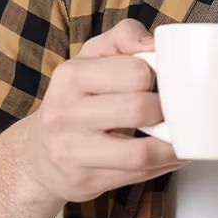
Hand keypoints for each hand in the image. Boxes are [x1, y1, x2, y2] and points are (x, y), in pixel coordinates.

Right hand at [7, 18, 186, 204]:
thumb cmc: (74, 102)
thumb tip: (153, 43)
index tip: (160, 83)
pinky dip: (164, 165)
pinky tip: (170, 155)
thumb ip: (123, 38)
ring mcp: (72, 150)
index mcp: (70, 76)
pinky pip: (138, 175)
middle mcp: (65, 113)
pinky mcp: (85, 180)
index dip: (157, 77)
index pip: (135, 72)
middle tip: (172, 111)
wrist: (38, 154)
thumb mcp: (90, 59)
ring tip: (179, 137)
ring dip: (171, 146)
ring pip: (141, 152)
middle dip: (166, 112)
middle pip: (139, 109)